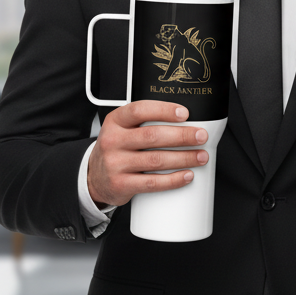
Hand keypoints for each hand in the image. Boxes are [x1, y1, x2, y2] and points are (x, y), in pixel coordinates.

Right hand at [87, 100, 207, 206]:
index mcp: (115, 121)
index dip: (164, 110)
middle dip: (182, 136)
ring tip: (200, 156)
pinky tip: (187, 175)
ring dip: (184, 158)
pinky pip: (152, 182)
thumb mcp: (123, 128)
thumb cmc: (117, 148)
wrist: (94, 177)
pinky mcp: (121, 185)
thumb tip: (185, 121)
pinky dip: (173, 180)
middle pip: (153, 136)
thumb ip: (145, 121)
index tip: (185, 113)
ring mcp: (116, 164)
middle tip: (201, 136)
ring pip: (156, 160)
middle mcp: (113, 141)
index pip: (140, 110)